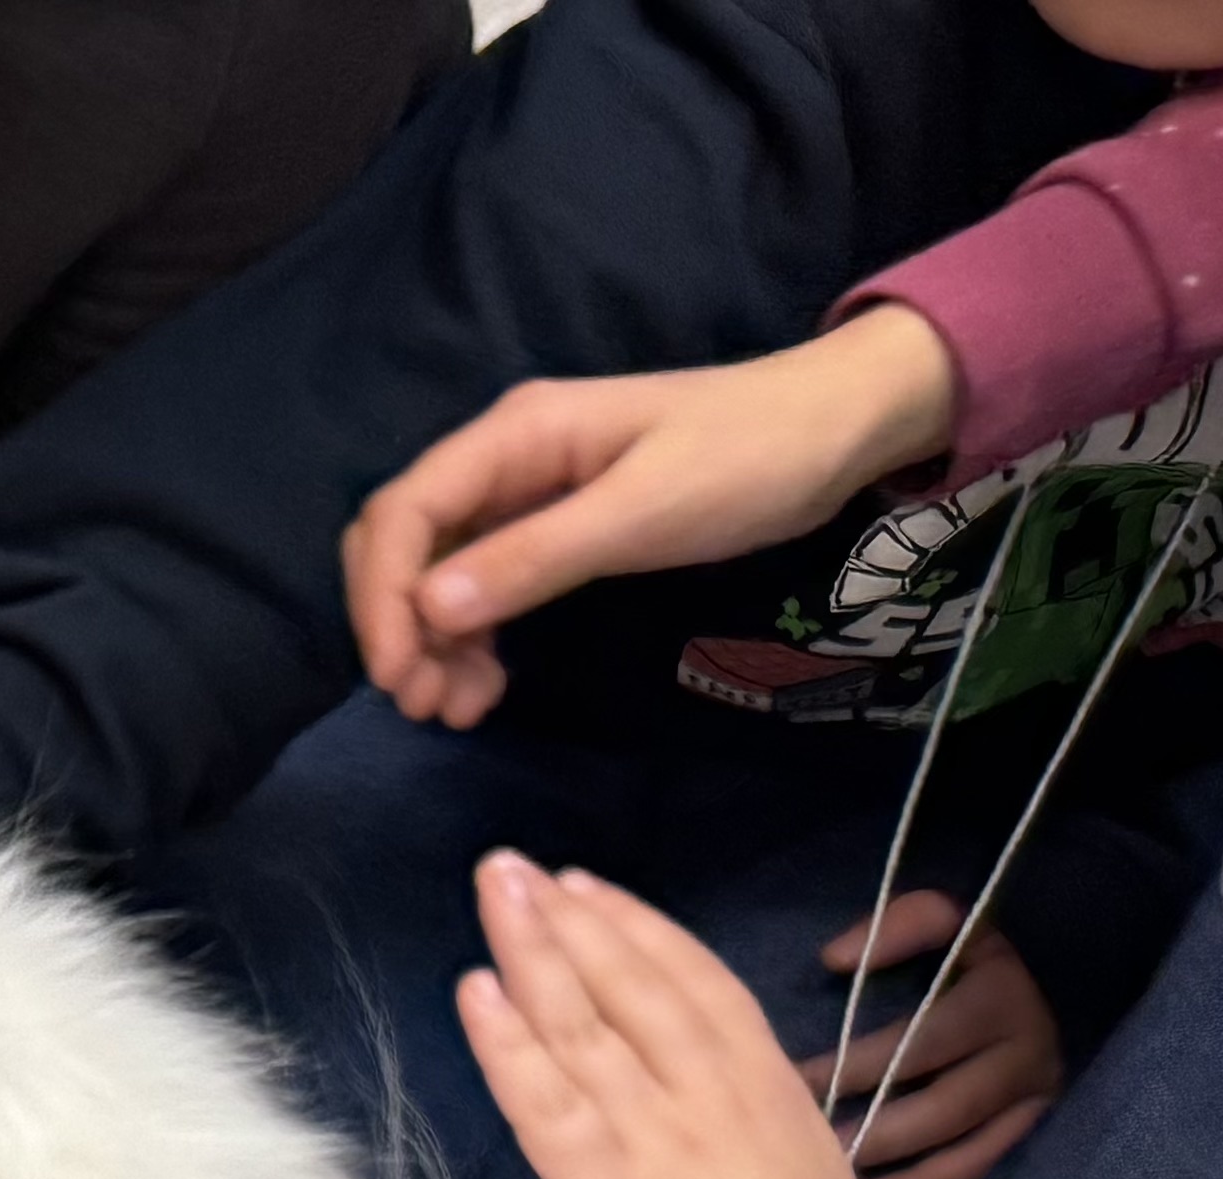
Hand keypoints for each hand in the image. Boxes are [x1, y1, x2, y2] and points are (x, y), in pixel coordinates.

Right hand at [345, 310, 964, 729]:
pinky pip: (485, 582)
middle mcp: (506, 457)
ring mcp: (529, 490)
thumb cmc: (750, 457)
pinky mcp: (558, 523)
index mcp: (515, 435)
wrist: (840, 425)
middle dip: (398, 625)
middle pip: (405, 541)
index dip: (381, 597)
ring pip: (438, 569)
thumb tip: (428, 609)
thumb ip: (535, 558)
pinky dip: (472, 636)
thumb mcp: (645, 512)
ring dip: (431, 641)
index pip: (404, 513)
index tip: (400, 676)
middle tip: (424, 703)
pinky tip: (486, 684)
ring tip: (456, 709)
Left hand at [454, 851, 1013, 1178]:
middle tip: (518, 867)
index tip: (594, 892)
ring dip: (532, 949)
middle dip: (571, 918)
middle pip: (633, 983)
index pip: (698, 986)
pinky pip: (544, 1093)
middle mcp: (712, 1094)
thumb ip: (747, 1140)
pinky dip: (508, 1036)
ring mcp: (656, 1132)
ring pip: (585, 1021)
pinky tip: (478, 988)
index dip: (640, 931)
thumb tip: (706, 1124)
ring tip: (495, 892)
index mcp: (767, 1092)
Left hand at [792, 891, 1060, 1178]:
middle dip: (870, 1131)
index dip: (857, 1065)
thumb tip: (837, 959)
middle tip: (807, 1149)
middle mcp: (1026, 1054)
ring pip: (958, 1150)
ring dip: (892, 1177)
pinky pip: (974, 1171)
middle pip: (939, 1108)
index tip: (795, 1081)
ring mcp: (1033, 1099)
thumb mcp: (953, 918)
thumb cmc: (979, 948)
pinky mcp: (1032, 1129)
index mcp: (1000, 999)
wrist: (1069, 968)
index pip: (921, 1043)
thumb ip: (901, 925)